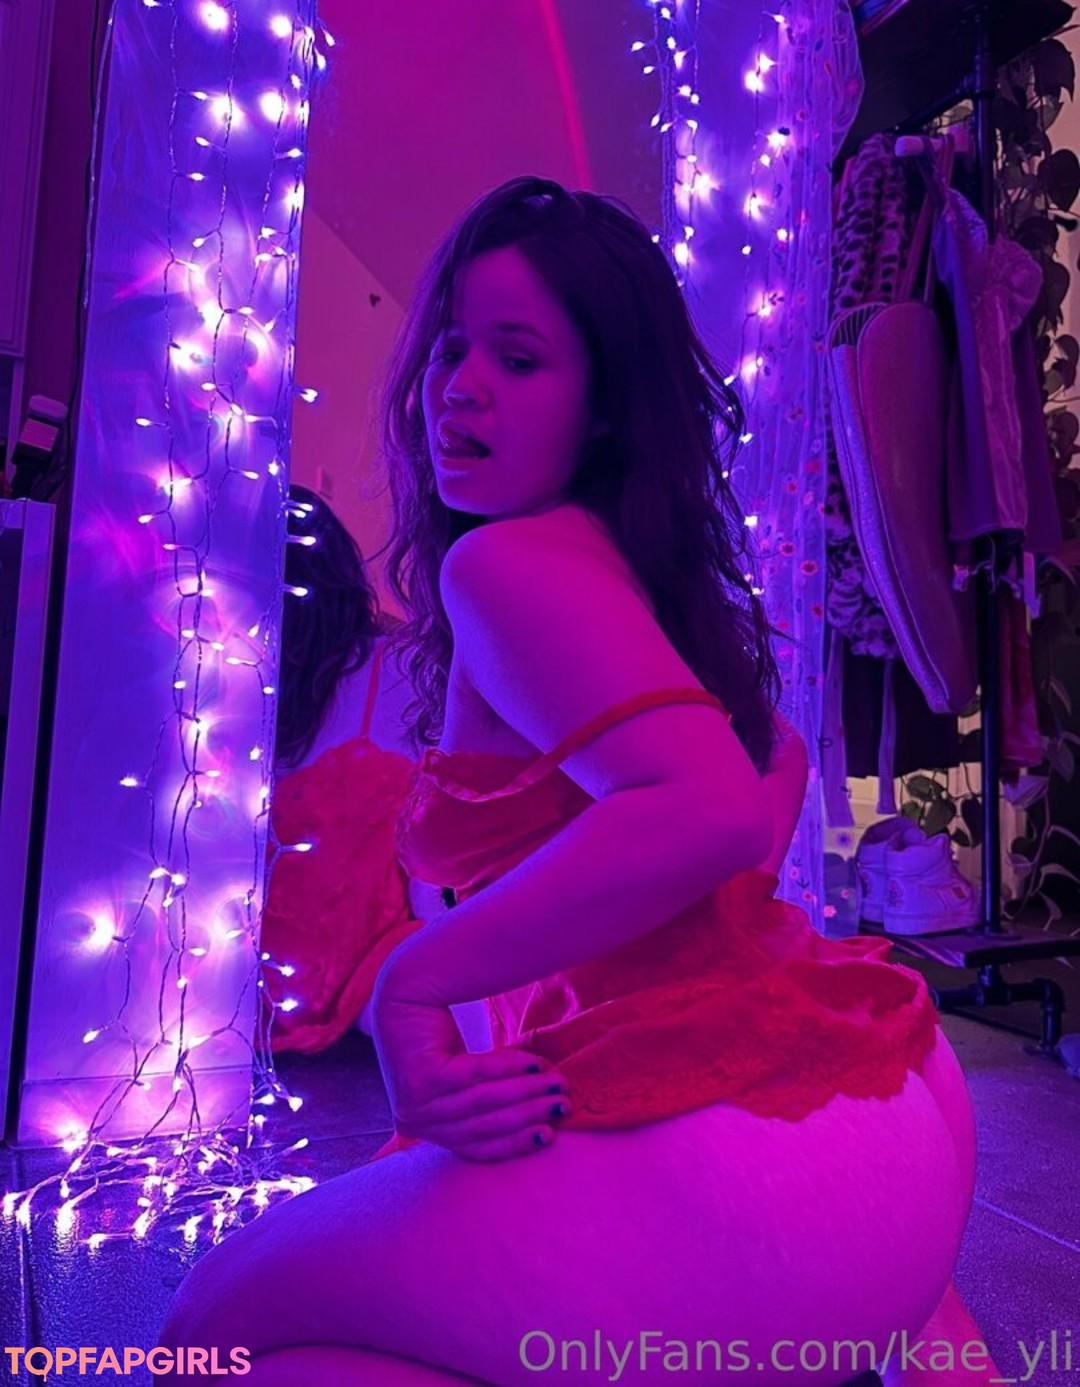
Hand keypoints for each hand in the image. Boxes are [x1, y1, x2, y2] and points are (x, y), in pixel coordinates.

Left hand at [371, 974, 570, 1161]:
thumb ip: (484, 1104)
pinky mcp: (423, 1076)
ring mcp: (415, 1101)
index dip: (516, 1142)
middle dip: (529, 1116)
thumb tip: (541, 1118)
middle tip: (564, 1105)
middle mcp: (416, 1121)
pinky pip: (477, 1075)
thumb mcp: (458, 1081)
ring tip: (557, 1082)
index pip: (476, 1147)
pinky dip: (511, 1069)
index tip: (550, 1135)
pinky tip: (535, 1063)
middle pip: (484, 1125)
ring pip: (484, 1101)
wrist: (405, 994)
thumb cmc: (437, 1040)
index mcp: (425, 1129)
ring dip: (528, 1092)